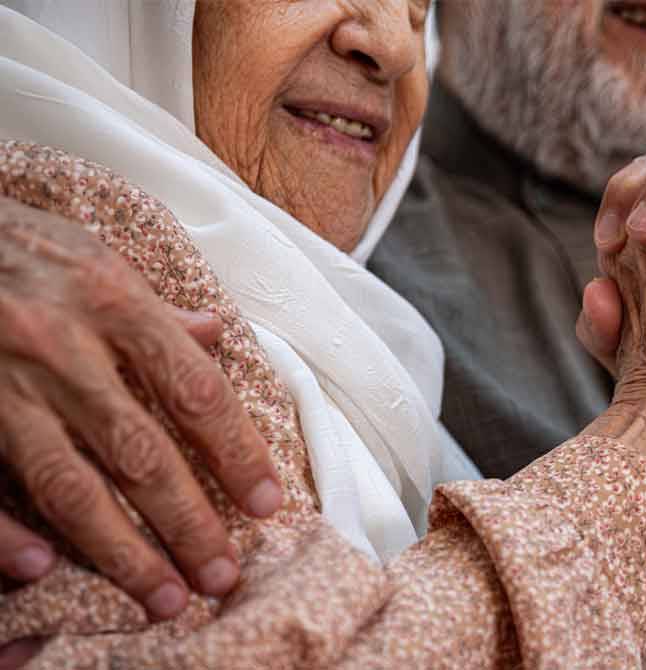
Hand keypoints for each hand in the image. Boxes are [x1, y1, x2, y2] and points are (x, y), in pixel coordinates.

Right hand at [0, 196, 282, 619]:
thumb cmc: (18, 244)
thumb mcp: (94, 255)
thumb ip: (154, 305)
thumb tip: (214, 335)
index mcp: (113, 301)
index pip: (195, 390)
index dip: (237, 452)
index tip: (266, 502)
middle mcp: (63, 346)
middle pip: (141, 452)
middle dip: (188, 521)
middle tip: (221, 575)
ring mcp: (3, 382)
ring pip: (72, 484)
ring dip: (122, 549)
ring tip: (163, 595)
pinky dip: (9, 532)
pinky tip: (45, 571)